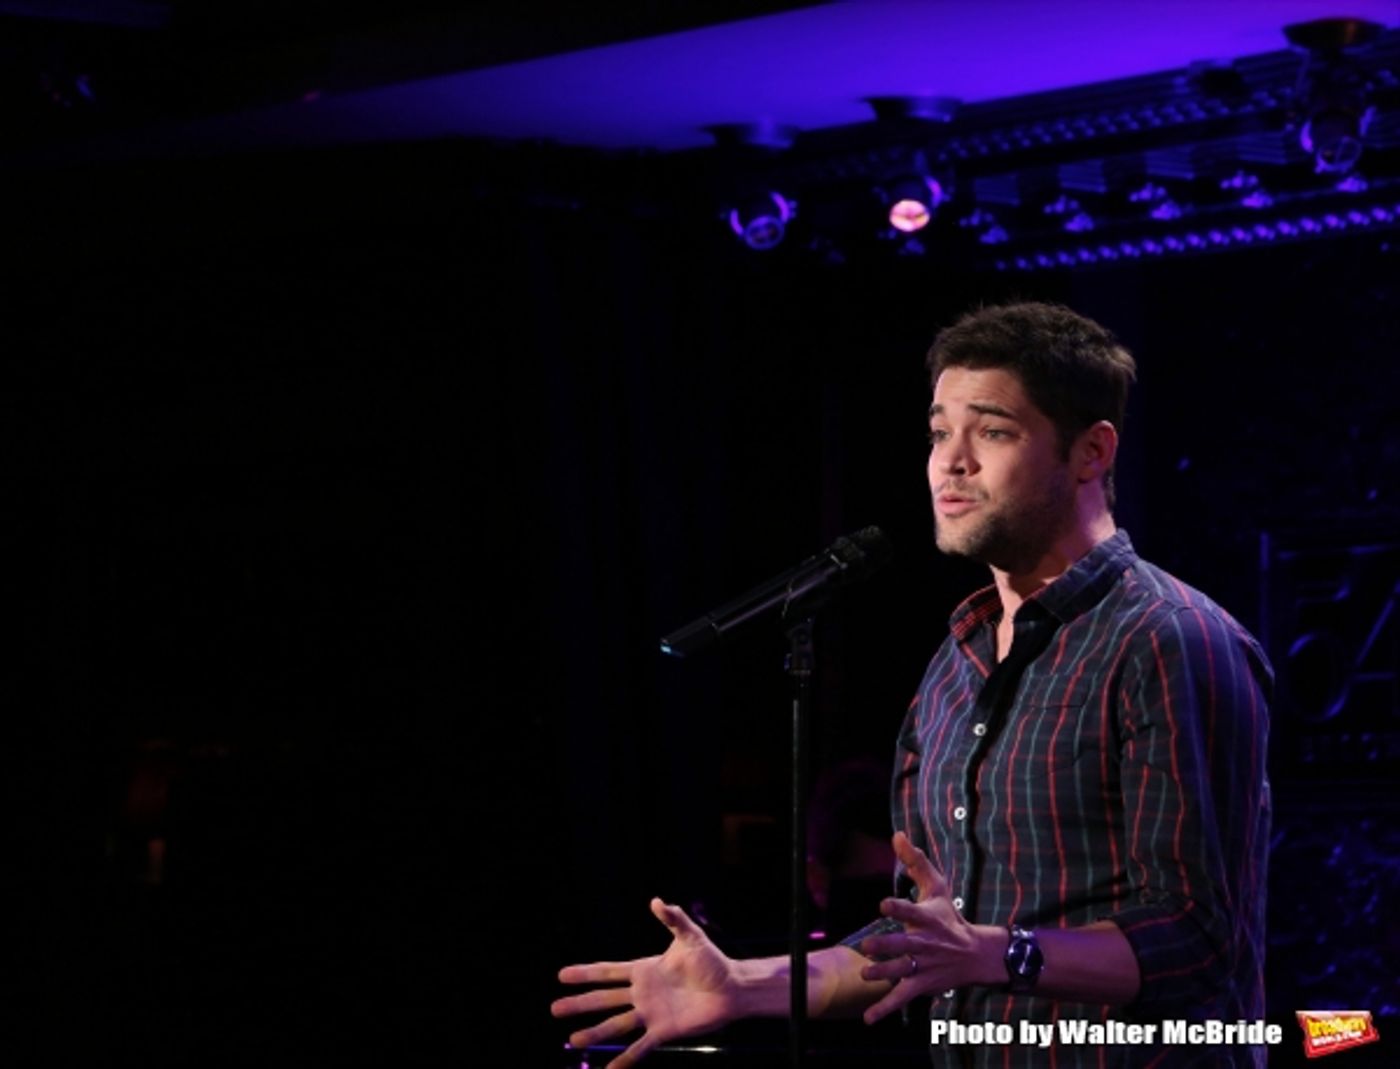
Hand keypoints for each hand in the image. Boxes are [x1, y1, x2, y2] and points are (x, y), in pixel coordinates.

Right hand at [552, 898, 738, 1067]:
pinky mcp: (663, 1031)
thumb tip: (656, 901)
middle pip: (604, 999)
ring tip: (573, 1041)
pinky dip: (624, 1059)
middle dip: (579, 1003)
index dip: (585, 973)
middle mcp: (642, 993)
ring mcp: (651, 1013)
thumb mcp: (690, 936)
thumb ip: (673, 918)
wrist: (731, 988)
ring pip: (616, 1024)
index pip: (608, 972)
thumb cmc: (712, 961)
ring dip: (594, 1032)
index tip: (561, 975)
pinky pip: (640, 1047)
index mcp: (644, 970)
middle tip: (554, 1009)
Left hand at [855, 831, 1003, 1024]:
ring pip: (901, 972)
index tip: (884, 903)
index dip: (899, 907)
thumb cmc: (950, 917)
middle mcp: (925, 944)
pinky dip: (884, 1009)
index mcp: (927, 919)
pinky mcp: (921, 985)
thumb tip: (897, 834)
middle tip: (869, 946)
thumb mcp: (937, 887)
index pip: (912, 911)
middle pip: (905, 945)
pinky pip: (901, 999)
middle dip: (888, 946)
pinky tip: (867, 1019)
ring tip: (866, 973)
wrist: (976, 955)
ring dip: (883, 974)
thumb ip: (915, 862)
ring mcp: (923, 967)